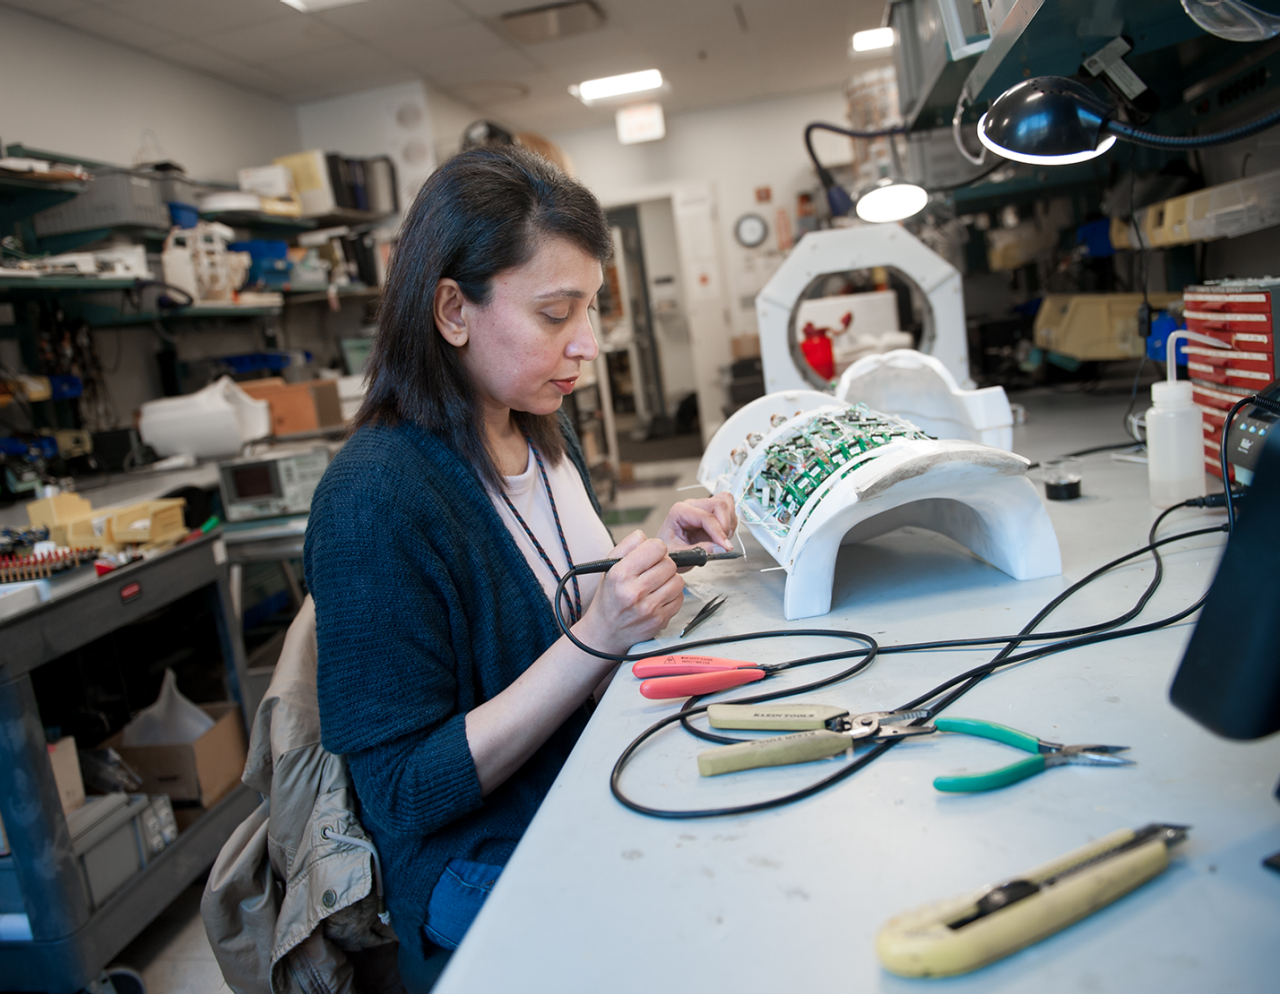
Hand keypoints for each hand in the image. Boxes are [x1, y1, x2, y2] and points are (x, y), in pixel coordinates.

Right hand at [575, 530, 682, 654]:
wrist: (604, 632)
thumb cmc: (609, 597)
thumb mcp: (609, 567)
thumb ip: (627, 546)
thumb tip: (646, 536)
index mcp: (620, 574)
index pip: (656, 547)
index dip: (656, 549)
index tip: (651, 554)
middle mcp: (634, 592)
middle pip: (669, 564)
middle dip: (663, 565)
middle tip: (653, 571)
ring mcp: (648, 609)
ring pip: (678, 581)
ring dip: (669, 580)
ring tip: (656, 585)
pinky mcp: (659, 620)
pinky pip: (679, 598)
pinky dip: (672, 596)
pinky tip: (659, 598)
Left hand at [657, 492, 737, 557]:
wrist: (665, 552)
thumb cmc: (668, 551)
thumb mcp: (680, 555)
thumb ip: (699, 551)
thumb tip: (720, 547)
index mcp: (679, 512)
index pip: (706, 517)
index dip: (718, 532)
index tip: (725, 546)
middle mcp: (691, 506)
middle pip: (719, 504)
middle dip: (726, 524)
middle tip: (725, 543)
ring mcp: (702, 507)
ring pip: (725, 502)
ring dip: (730, 521)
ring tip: (724, 539)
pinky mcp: (710, 513)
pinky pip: (727, 510)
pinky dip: (730, 523)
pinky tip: (723, 536)